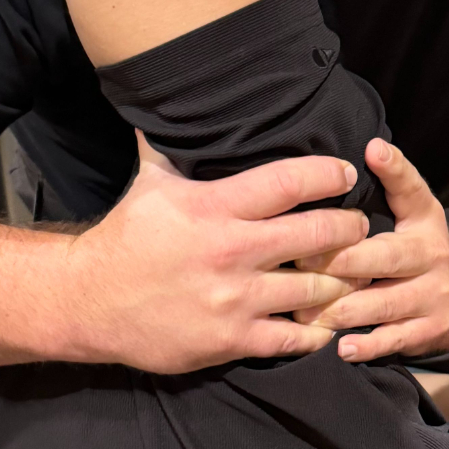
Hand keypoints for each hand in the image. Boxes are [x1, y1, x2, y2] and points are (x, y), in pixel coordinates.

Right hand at [64, 134, 369, 371]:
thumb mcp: (149, 184)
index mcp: (215, 206)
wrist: (88, 301)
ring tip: (357, 272)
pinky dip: (317, 331)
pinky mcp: (231, 339)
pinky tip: (329, 322)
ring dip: (342, 280)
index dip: (328, 174)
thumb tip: (171, 109)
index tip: (346, 174)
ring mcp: (234, 299)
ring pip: (315, 287)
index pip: (289, 182)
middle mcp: (231, 250)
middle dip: (350, 228)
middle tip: (361, 225)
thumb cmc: (124, 239)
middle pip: (317, 234)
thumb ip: (171, 148)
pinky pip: (292, 338)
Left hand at [293, 139, 448, 362]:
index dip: (394, 171)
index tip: (372, 152)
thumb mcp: (412, 207)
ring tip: (304, 311)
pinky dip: (367, 345)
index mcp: (424, 220)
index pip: (411, 190)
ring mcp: (432, 297)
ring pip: (384, 304)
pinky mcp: (427, 331)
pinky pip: (394, 340)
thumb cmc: (414, 243)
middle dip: (342, 260)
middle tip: (300, 259)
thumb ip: (393, 179)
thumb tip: (373, 146)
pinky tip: (341, 347)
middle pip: (386, 257)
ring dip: (343, 308)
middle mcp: (432, 257)